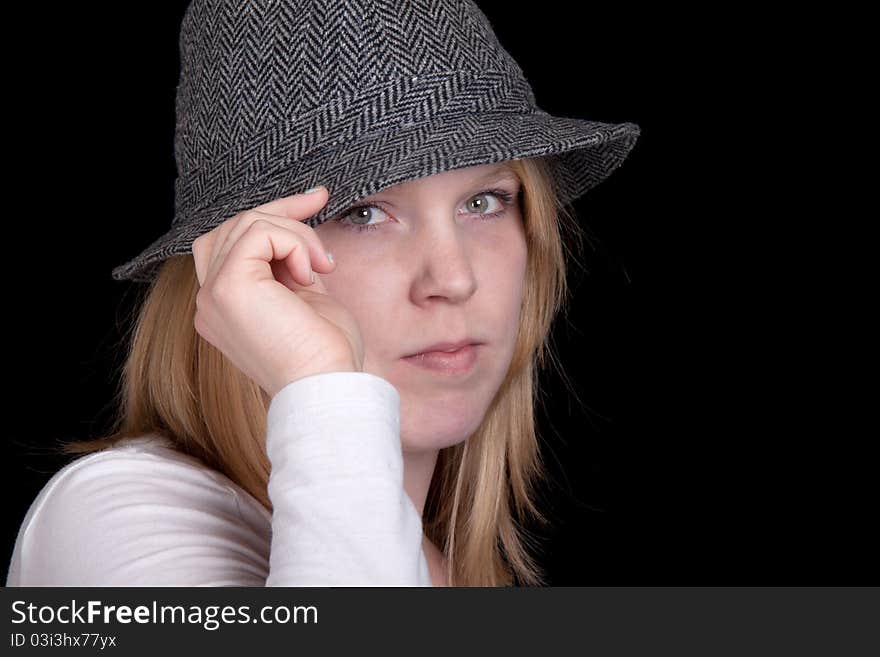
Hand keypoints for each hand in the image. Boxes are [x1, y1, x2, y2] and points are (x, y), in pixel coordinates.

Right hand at [191, 188, 363, 399]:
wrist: (327, 387)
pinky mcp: (228, 287)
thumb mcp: (306, 297)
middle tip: (320, 202)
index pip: (231, 242)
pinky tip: (310, 274)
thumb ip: (291, 265)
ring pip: (247, 223)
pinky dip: (294, 242)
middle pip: (233, 226)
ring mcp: (213, 294)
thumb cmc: (326, 353)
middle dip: (282, 209)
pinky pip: (259, 232)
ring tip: (322, 266)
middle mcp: (210, 300)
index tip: (314, 199)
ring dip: (296, 233)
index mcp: (225, 306)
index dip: (273, 215)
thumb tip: (300, 224)